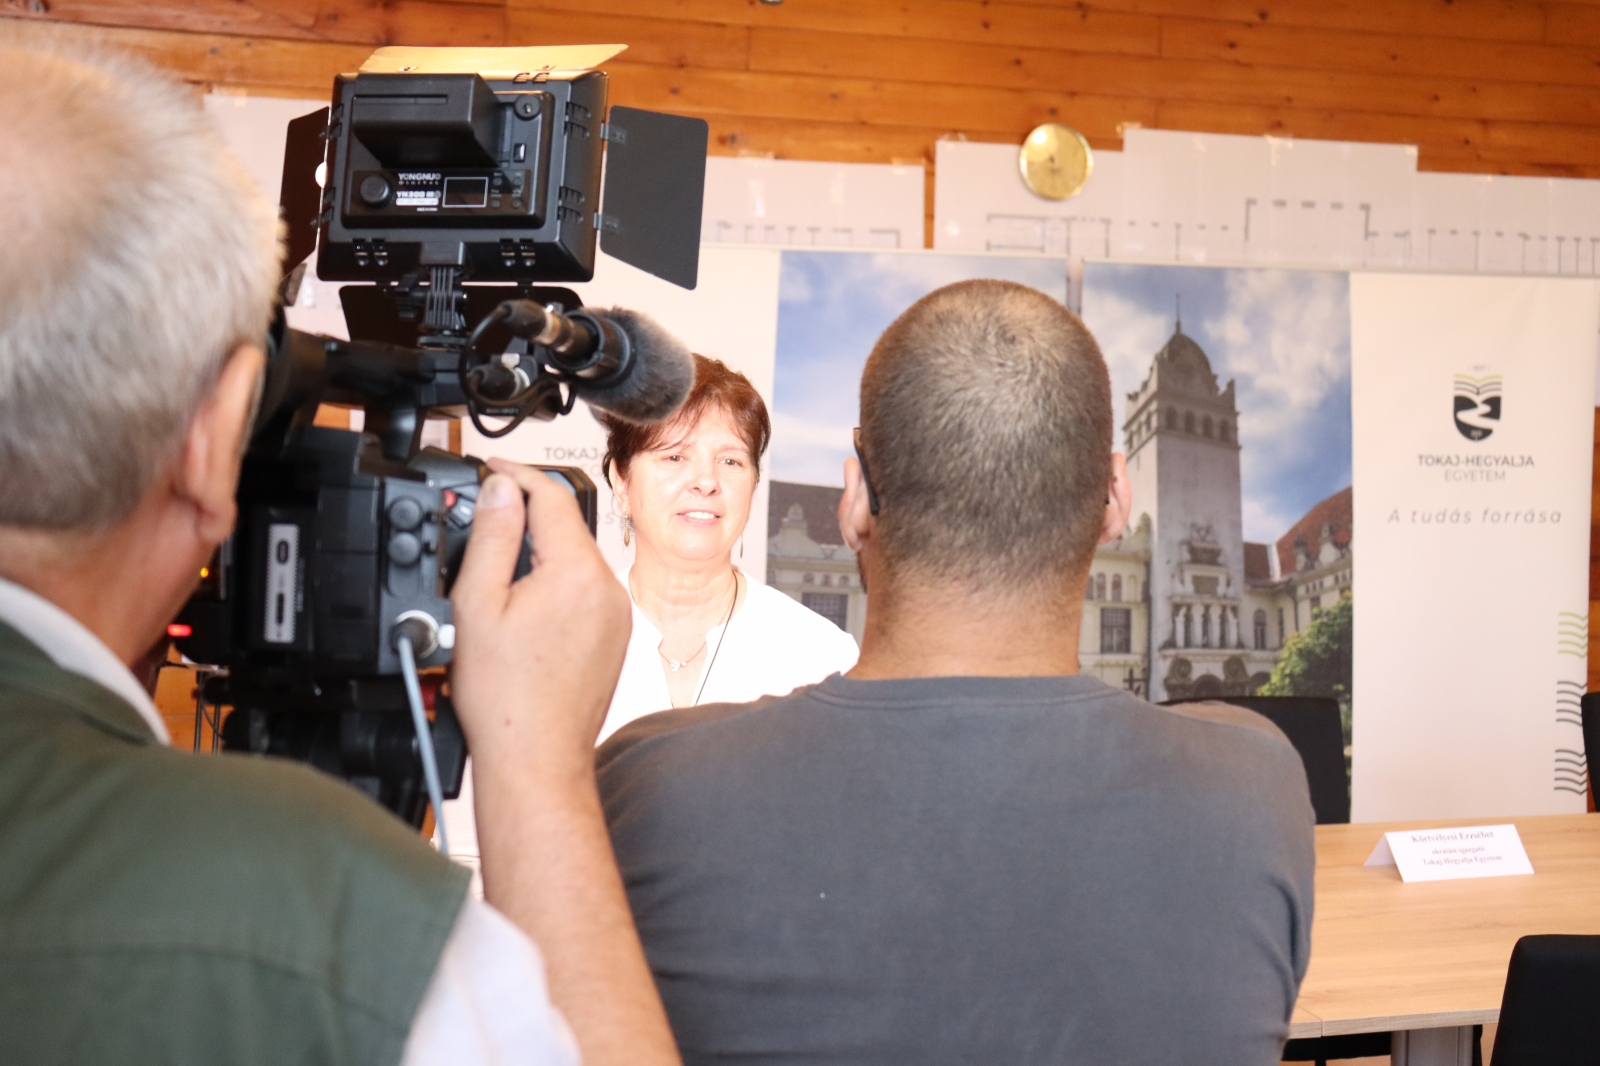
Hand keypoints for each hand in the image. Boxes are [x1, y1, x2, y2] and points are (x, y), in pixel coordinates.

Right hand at [448, 462, 677, 1065]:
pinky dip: (553, 588)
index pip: (551, 496)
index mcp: (578, 573)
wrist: (537, 760)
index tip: (490, 469)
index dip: (515, 475)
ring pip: (573, 561)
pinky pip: (583, 593)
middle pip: (565, 528)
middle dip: (523, 521)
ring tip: (493, 586)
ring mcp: (616, 615)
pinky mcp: (614, 638)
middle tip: (478, 528)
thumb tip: (501, 490)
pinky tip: (521, 618)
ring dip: (537, 557)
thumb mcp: (478, 606)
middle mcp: (609, 589)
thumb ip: (491, 538)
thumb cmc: (507, 701)